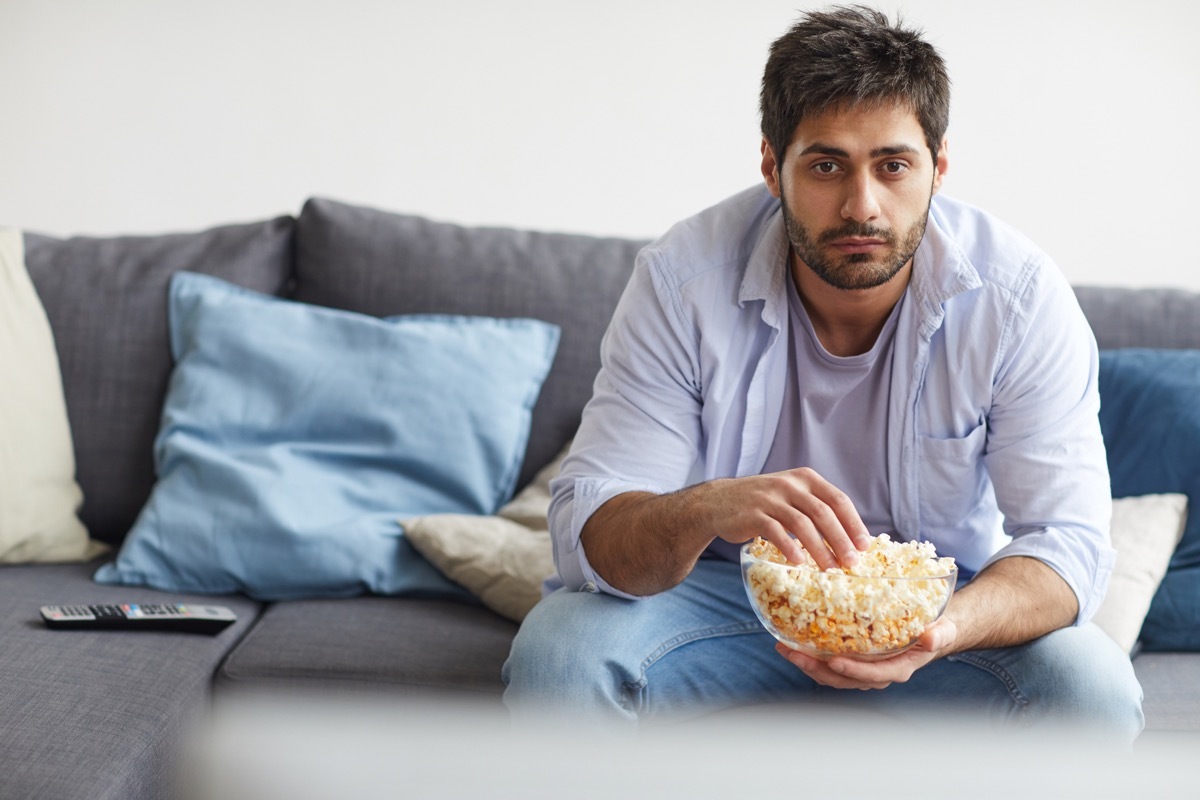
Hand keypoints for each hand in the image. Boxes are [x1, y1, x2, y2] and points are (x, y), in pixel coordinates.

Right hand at [697, 467, 870, 569]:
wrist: (718, 501)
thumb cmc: (763, 503)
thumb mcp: (791, 495)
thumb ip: (816, 508)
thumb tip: (849, 540)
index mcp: (805, 478)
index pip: (837, 499)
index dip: (853, 523)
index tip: (864, 545)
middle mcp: (789, 485)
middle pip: (822, 512)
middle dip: (840, 539)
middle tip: (851, 562)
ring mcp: (769, 498)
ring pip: (801, 523)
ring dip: (819, 548)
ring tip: (829, 569)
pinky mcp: (751, 514)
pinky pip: (775, 531)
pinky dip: (789, 547)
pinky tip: (798, 562)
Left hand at [775, 616, 957, 689]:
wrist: (929, 630)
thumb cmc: (936, 629)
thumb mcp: (943, 629)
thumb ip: (939, 634)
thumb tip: (931, 637)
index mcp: (898, 668)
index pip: (874, 675)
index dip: (854, 670)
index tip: (835, 661)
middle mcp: (877, 673)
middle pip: (843, 678)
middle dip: (816, 669)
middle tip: (793, 653)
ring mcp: (862, 669)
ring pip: (831, 674)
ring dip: (806, 663)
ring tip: (784, 648)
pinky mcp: (852, 660)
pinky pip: (827, 664)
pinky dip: (809, 656)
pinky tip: (791, 642)